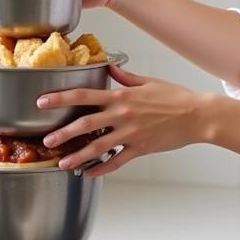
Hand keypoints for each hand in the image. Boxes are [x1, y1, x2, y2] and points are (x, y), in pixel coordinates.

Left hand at [36, 64, 209, 176]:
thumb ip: (125, 76)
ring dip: (77, 156)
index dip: (60, 98)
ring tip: (62, 163)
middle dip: (63, 133)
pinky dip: (102, 169)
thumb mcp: (148, 82)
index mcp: (121, 96)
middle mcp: (122, 115)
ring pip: (98, 147)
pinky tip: (90, 174)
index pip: (84, 95)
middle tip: (46, 140)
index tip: (42, 101)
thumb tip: (110, 65)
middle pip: (85, 124)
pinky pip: (117, 161)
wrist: (197, 116)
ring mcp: (130, 133)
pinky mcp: (140, 148)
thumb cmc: (175, 97)